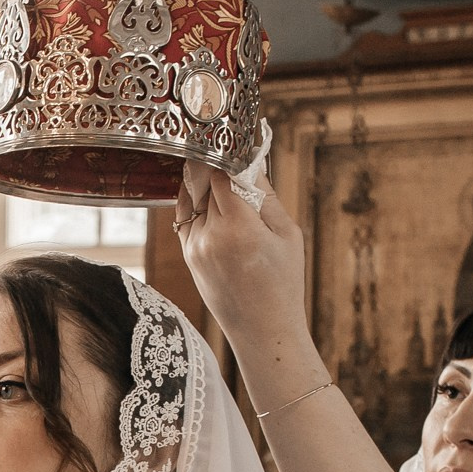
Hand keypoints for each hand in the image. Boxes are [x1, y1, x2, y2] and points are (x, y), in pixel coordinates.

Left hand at [174, 159, 313, 362]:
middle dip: (215, 165)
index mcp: (238, 226)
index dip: (227, 155)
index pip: (221, 174)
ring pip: (192, 200)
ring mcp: (194, 247)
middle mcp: (209, 235)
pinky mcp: (188, 257)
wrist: (262, 330)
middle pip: (205, 184)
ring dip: (202, 183)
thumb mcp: (287, 235)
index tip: (234, 141)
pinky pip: (185, 218)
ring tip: (214, 166)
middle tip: (223, 148)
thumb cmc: (283, 284)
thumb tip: (251, 164)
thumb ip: (266, 196)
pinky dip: (194, 202)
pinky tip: (206, 193)